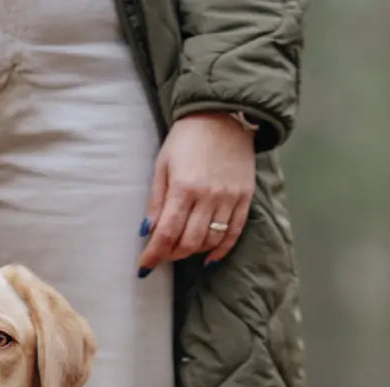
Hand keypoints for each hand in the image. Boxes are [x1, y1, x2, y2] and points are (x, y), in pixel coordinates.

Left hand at [138, 113, 255, 274]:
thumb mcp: (162, 166)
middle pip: (188, 243)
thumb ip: (156, 201)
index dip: (153, 255)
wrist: (224, 115)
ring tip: (182, 247)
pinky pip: (234, 233)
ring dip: (193, 252)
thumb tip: (147, 233)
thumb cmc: (187, 139)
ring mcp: (229, 198)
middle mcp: (209, 196)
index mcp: (184, 187)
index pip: (167, 233)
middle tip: (163, 252)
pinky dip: (220, 250)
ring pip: (210, 241)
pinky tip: (208, 258)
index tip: (144, 267)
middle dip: (171, 254)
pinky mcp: (245, 197)